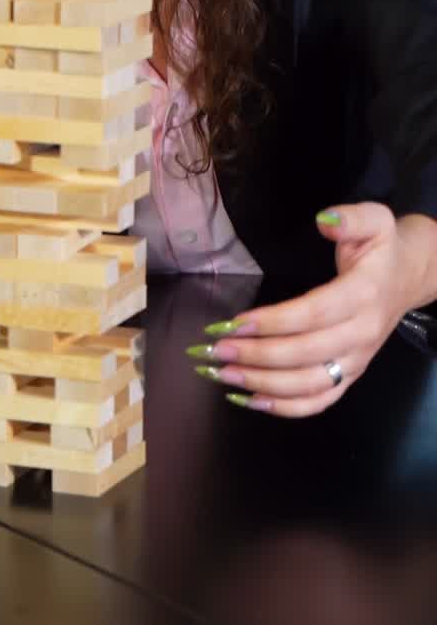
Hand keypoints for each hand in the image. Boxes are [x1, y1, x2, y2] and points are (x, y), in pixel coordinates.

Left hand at [188, 205, 436, 416]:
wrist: (410, 277)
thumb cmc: (381, 249)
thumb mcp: (374, 220)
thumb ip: (351, 218)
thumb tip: (324, 219)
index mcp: (364, 295)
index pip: (314, 314)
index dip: (273, 321)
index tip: (233, 323)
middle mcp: (362, 334)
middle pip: (306, 353)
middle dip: (256, 355)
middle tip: (214, 350)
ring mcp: (357, 360)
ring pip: (310, 384)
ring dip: (263, 384)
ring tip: (221, 375)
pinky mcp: (350, 375)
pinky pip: (320, 400)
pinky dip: (284, 407)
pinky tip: (248, 399)